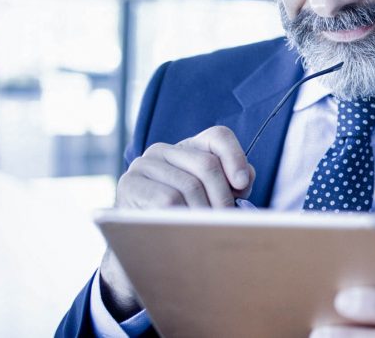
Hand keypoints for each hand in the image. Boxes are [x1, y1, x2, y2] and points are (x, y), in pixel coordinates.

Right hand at [98, 126, 253, 318]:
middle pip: (207, 164)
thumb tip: (244, 180)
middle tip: (227, 220)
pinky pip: (168, 199)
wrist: (138, 237)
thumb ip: (233, 183)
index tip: (242, 186)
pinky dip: (184, 217)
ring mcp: (144, 165)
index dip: (236, 158)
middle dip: (223, 196)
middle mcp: (163, 150)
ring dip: (205, 212)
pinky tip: (187, 229)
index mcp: (188, 147)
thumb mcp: (211, 195)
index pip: (219, 137)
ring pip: (190, 185)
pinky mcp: (130, 184)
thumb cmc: (184, 215)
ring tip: (208, 229)